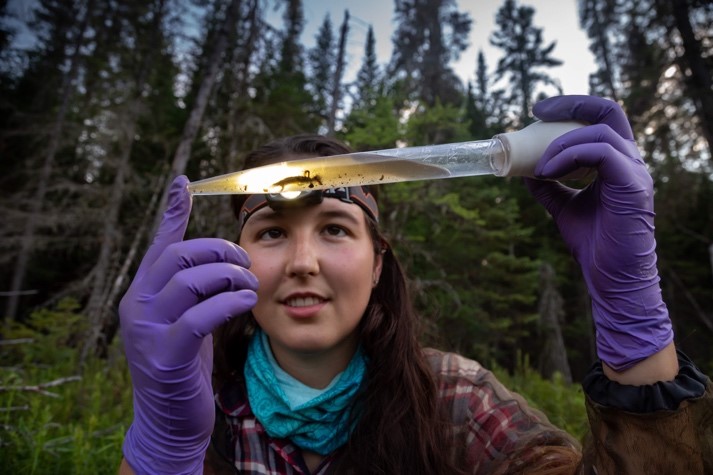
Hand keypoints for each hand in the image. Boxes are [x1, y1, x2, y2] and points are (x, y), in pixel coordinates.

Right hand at [119, 175, 257, 473]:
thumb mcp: (186, 320)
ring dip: (230, 277)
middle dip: (220, 252)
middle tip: (246, 264)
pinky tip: (245, 303)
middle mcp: (136, 306)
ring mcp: (146, 331)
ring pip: (189, 281)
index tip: (182, 183)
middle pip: (179, 256)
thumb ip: (193, 290)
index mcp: (141, 294)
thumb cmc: (184, 365)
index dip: (172, 213)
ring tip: (251, 287)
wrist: (169, 420)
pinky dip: (228, 304)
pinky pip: (198, 316)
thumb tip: (212, 259)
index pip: (160, 246)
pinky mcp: (165, 356)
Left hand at [524, 95, 672, 370]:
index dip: (572, 107)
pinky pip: (600, 153)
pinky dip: (568, 157)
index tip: (538, 111)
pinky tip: (547, 173)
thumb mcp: (564, 208)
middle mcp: (630, 161)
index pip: (601, 119)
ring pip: (598, 132)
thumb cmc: (594, 245)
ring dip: (560, 145)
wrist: (611, 279)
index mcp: (617, 163)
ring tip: (538, 167)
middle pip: (608, 112)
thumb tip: (525, 171)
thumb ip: (549, 187)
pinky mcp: (632, 185)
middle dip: (571, 105)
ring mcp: (635, 171)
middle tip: (536, 112)